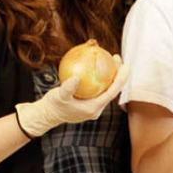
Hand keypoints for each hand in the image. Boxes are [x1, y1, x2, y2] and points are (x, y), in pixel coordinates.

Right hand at [15, 59, 130, 137]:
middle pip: (112, 89)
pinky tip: (96, 64)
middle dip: (118, 74)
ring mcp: (93, 105)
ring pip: (106, 88)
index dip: (121, 79)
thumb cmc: (53, 106)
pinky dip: (100, 76)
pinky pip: (98, 87)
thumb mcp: (59, 96)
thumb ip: (68, 88)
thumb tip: (76, 77)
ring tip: (110, 59)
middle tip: (117, 57)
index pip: (112, 92)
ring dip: (110, 74)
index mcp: (94, 108)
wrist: (47, 115)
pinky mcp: (89, 102)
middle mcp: (97, 108)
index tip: (125, 65)